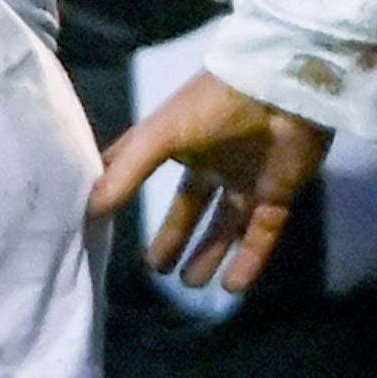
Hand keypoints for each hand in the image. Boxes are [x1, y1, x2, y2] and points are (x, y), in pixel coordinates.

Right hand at [87, 67, 332, 295]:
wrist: (283, 90)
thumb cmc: (216, 105)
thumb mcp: (162, 134)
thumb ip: (128, 171)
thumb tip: (92, 210)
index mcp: (181, 141)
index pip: (144, 169)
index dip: (123, 191)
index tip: (100, 221)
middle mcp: (213, 161)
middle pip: (189, 207)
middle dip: (174, 236)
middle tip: (156, 269)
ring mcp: (247, 178)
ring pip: (225, 225)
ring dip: (208, 254)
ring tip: (189, 284)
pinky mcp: (279, 193)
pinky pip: (262, 233)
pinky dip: (248, 261)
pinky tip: (231, 287)